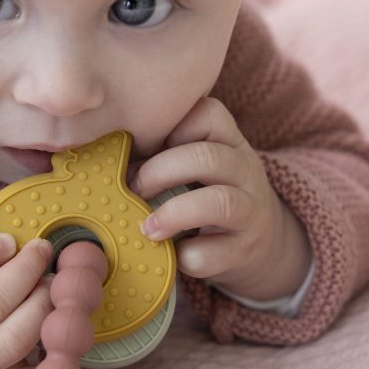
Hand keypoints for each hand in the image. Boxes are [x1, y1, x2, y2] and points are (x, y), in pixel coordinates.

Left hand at [129, 97, 311, 301]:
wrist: (262, 245)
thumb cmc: (210, 197)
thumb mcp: (198, 168)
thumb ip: (165, 155)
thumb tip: (106, 160)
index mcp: (229, 142)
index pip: (209, 113)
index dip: (172, 125)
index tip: (146, 145)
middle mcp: (245, 171)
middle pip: (207, 157)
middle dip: (160, 172)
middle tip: (133, 190)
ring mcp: (250, 211)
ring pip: (219, 202)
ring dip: (174, 214)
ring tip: (147, 228)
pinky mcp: (245, 250)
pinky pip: (213, 252)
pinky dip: (185, 256)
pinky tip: (171, 255)